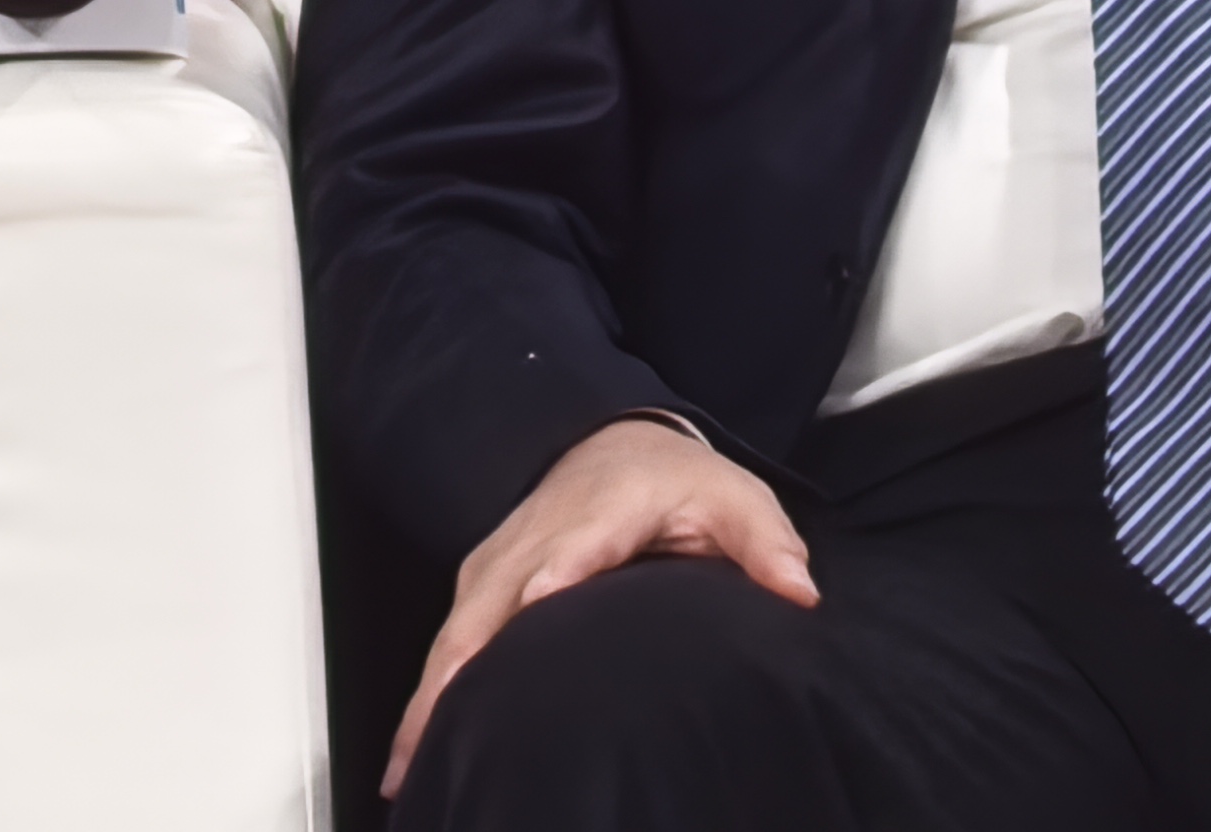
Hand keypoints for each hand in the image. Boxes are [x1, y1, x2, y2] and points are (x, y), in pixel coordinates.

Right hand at [382, 415, 816, 794]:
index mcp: (606, 509)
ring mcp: (501, 560)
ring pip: (458, 630)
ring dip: (430, 695)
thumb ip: (766, 544)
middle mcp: (540, 534)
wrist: (615, 444)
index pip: (580, 539)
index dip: (559, 571)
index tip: (539, 601)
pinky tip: (413, 752)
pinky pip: (449, 642)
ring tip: (410, 766)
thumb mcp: (734, 498)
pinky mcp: (480, 584)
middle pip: (494, 599)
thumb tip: (800, 591)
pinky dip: (428, 693)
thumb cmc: (676, 485)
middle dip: (465, 664)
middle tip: (440, 734)